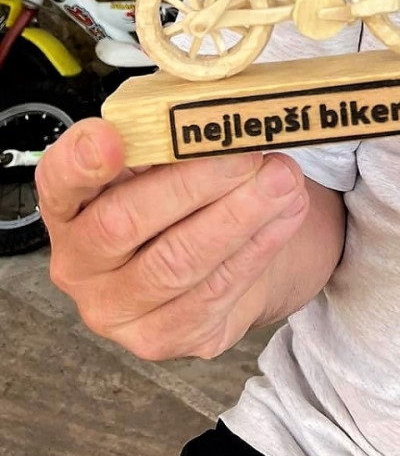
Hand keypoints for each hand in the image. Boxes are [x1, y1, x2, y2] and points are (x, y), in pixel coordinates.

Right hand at [36, 118, 310, 359]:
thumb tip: (220, 118)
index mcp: (70, 206)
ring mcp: (116, 308)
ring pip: (175, 263)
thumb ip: (176, 138)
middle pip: (123, 223)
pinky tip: (285, 214)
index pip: (59, 181)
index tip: (110, 139)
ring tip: (282, 180)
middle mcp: (79, 263)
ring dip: (238, 217)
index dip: (80, 161)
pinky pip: (213, 292)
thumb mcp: (170, 161)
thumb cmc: (185, 198)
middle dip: (193, 184)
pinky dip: (257, 247)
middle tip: (247, 155)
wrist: (217, 260)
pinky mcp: (162, 337)